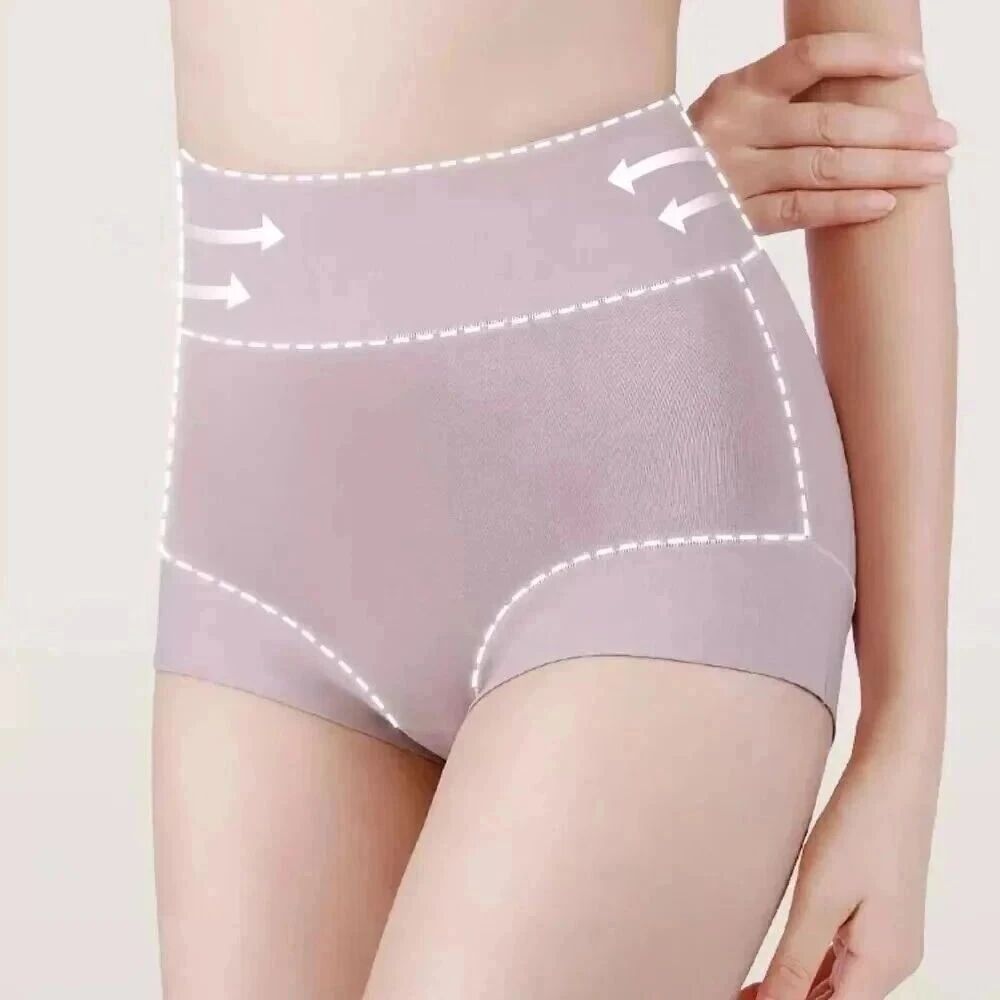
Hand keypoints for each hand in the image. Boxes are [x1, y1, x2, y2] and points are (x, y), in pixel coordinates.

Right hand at [688, 33, 956, 232]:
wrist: (635, 212)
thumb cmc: (697, 163)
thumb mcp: (730, 117)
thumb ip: (780, 107)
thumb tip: (864, 112)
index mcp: (736, 90)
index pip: (810, 57)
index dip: (867, 55)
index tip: (912, 65)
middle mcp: (734, 127)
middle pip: (832, 120)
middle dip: (898, 129)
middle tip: (943, 136)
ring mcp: (731, 176)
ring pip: (824, 165)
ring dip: (887, 168)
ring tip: (932, 170)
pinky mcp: (732, 220)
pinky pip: (799, 210)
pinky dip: (845, 207)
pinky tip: (884, 203)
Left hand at [739, 737, 940, 998]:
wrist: (894, 772)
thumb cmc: (860, 827)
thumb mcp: (819, 899)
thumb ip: (795, 961)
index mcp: (883, 964)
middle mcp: (893, 960)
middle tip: (732, 992)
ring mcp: (889, 937)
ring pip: (838, 984)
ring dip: (795, 988)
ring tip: (743, 986)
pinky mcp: (878, 914)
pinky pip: (843, 958)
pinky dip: (809, 967)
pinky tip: (777, 963)